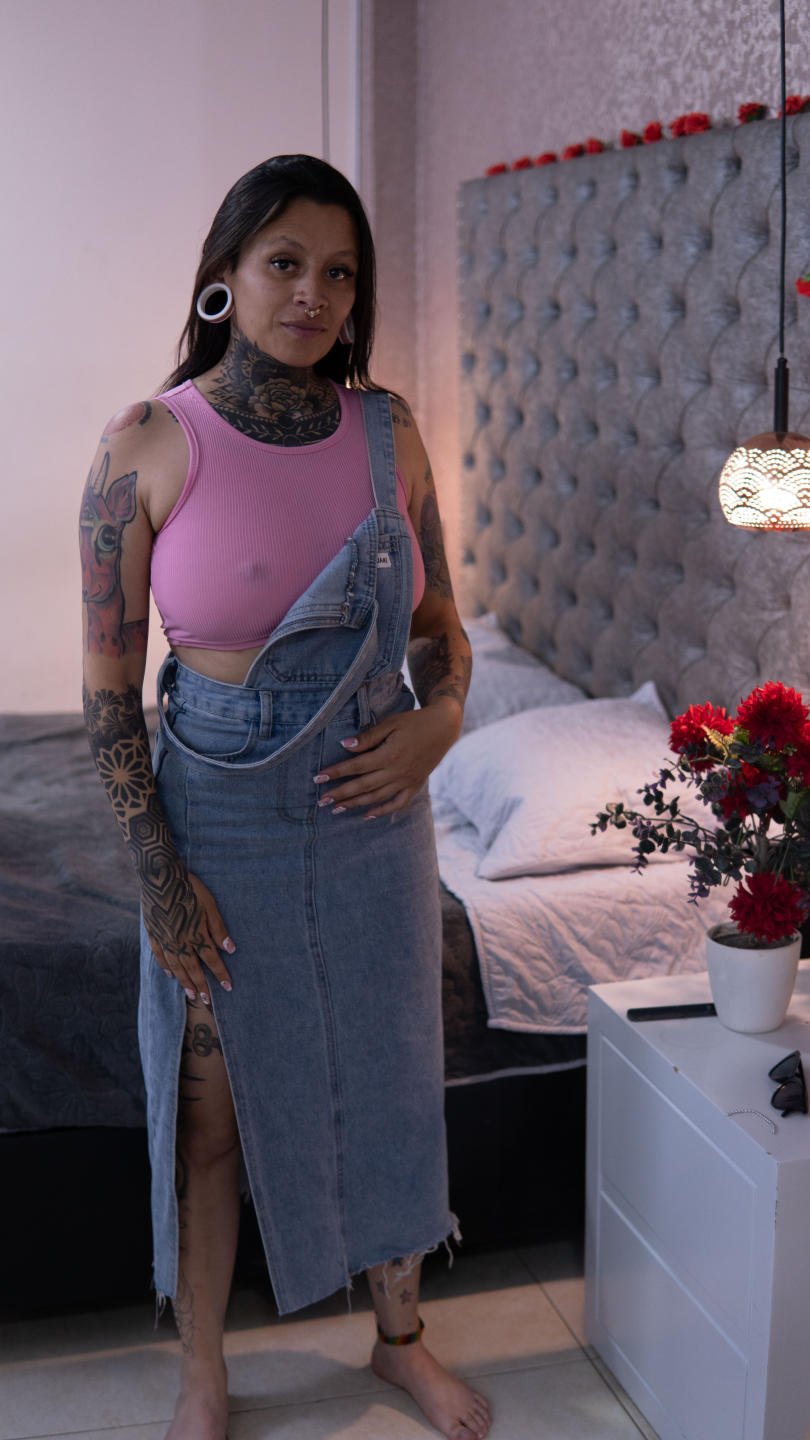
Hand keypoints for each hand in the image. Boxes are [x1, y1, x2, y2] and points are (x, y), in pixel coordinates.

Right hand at [142, 866, 234, 1004]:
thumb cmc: (190, 888)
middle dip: (202, 986)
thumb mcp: (210, 905)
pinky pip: (160, 956)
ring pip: (176, 967)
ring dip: (185, 982)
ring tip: (192, 995)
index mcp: (196, 935)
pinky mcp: (153, 934)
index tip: (228, 987)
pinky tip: (171, 975)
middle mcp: (180, 942)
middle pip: (193, 969)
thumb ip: (219, 929)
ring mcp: (164, 940)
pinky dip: (166, 967)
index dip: (220, 974)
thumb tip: (231, 949)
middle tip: (208, 1001)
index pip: (211, 960)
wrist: (160, 877)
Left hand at [314, 698, 461, 817]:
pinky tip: (367, 815)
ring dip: (355, 804)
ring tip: (337, 809)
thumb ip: (368, 737)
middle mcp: (397, 771)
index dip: (336, 772)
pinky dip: (383, 811)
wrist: (444, 727)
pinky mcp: (415, 785)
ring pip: (377, 797)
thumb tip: (345, 745)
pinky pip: (398, 803)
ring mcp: (407, 781)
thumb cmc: (414, 722)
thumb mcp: (391, 723)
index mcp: (390, 754)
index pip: (356, 766)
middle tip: (321, 801)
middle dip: (340, 794)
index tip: (318, 778)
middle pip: (363, 786)